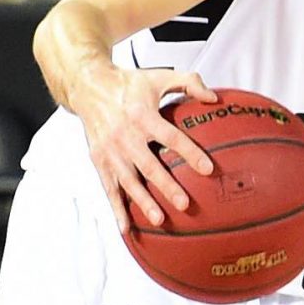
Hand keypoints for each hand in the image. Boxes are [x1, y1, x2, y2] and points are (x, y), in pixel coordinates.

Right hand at [71, 65, 217, 230]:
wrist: (88, 86)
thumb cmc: (129, 83)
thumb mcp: (160, 76)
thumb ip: (189, 83)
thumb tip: (215, 98)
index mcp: (143, 115)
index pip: (171, 137)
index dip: (190, 152)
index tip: (208, 169)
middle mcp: (125, 135)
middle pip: (149, 165)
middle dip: (166, 186)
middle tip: (184, 204)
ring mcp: (110, 150)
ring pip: (128, 181)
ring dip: (143, 202)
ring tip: (159, 220)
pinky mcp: (98, 160)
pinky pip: (108, 188)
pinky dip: (116, 209)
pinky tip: (126, 228)